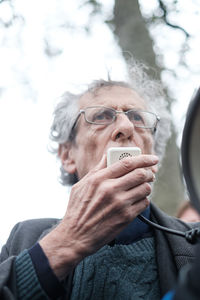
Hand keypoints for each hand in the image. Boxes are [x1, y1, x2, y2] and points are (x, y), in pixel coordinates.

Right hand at [40, 154, 157, 278]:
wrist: (75, 237)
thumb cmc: (77, 210)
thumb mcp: (81, 185)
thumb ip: (97, 170)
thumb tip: (107, 156)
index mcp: (98, 179)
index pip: (127, 162)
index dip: (143, 158)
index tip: (152, 158)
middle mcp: (110, 189)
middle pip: (140, 174)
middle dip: (148, 172)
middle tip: (148, 174)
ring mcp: (119, 204)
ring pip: (145, 188)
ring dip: (146, 186)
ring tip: (141, 188)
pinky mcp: (126, 217)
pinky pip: (144, 203)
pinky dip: (143, 200)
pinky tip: (136, 201)